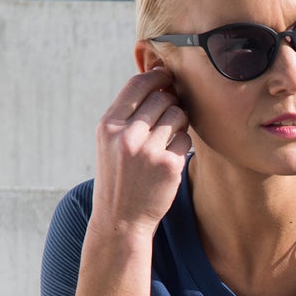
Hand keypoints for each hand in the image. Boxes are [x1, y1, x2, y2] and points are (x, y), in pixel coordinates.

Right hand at [94, 67, 190, 233]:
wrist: (121, 219)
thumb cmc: (119, 176)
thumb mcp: (110, 142)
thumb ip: (129, 114)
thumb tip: (159, 80)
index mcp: (108, 126)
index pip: (136, 85)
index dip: (156, 76)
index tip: (166, 77)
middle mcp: (126, 136)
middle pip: (161, 97)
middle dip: (170, 101)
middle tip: (168, 116)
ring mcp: (148, 151)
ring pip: (178, 115)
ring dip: (179, 122)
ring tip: (168, 137)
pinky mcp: (169, 166)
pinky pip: (186, 139)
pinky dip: (183, 144)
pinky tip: (171, 157)